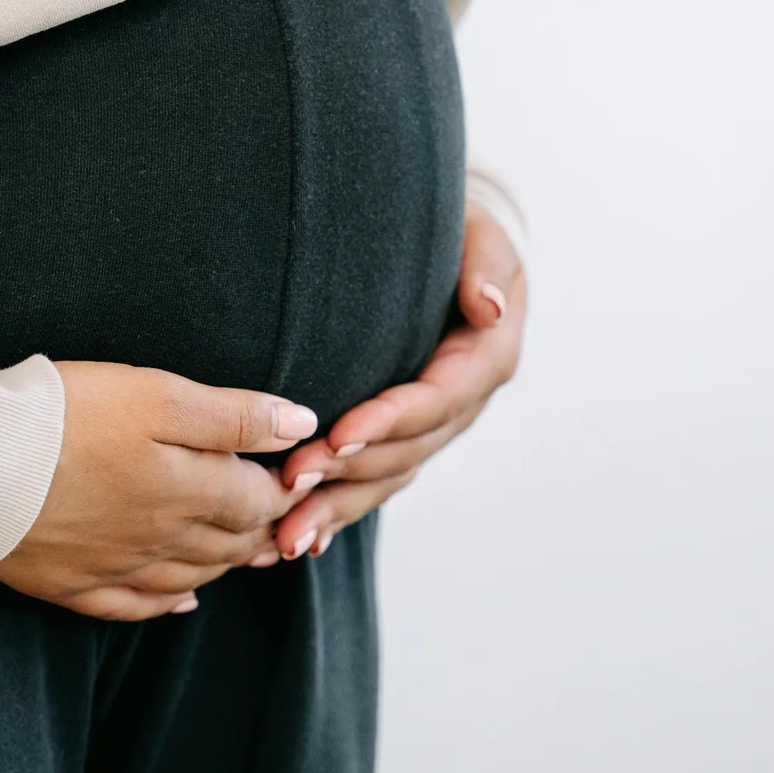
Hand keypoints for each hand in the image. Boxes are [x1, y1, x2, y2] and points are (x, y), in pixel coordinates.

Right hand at [0, 362, 320, 620]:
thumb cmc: (64, 416)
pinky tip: (183, 602)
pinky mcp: (71, 584)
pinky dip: (168, 605)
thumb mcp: (159, 395)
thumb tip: (303, 425)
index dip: (285, 487)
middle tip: (285, 518)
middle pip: (231, 545)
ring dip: (226, 565)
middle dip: (263, 530)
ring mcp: (117, 568)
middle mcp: (163, 540)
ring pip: (192, 577)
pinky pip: (134, 608)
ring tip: (250, 553)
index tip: (300, 475)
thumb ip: (234, 415)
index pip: (259, 501)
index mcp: (191, 492)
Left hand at [272, 204, 525, 559]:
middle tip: (288, 484)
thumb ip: (486, 267)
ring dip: (335, 508)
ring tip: (284, 536)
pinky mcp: (403, 438)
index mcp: (484, 360)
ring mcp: (432, 428)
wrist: (458, 250)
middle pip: (404, 453)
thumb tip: (490, 308)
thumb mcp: (486, 237)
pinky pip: (372, 481)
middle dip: (346, 473)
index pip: (434, 401)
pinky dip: (337, 511)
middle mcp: (460, 405)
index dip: (387, 422)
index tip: (337, 434)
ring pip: (384, 479)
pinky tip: (298, 539)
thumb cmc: (468, 233)